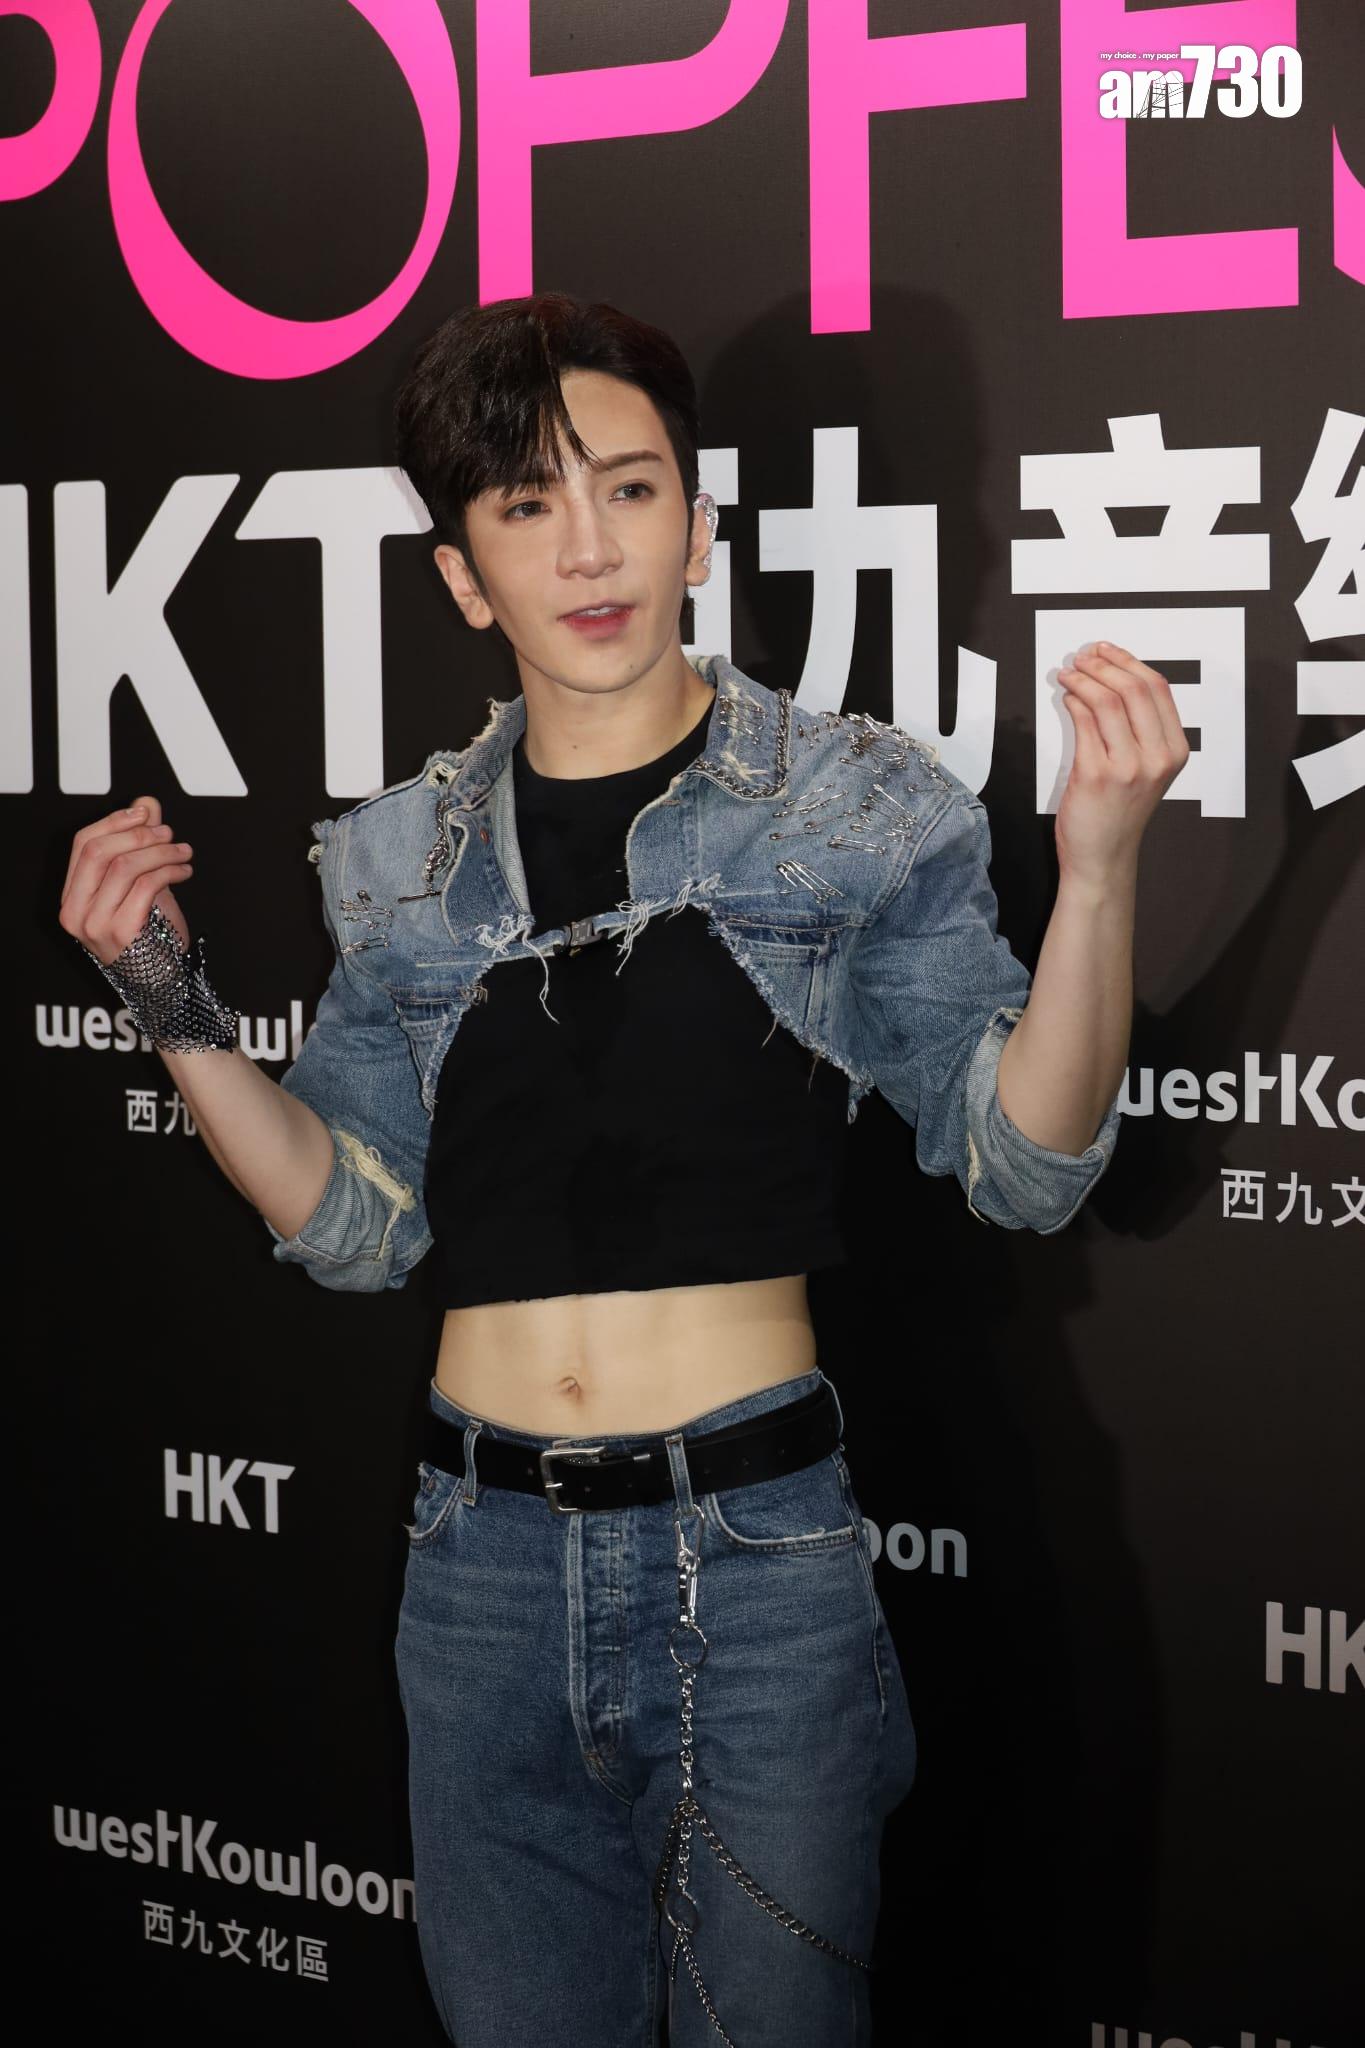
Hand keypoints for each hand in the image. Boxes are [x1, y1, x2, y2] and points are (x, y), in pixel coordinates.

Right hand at [59, 794, 194, 961]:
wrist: (163, 980)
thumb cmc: (149, 933)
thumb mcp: (142, 882)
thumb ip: (140, 843)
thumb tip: (145, 803)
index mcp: (72, 896)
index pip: (83, 844)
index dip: (114, 821)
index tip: (146, 813)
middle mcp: (75, 911)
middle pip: (99, 851)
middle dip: (139, 834)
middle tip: (169, 833)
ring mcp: (94, 924)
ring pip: (125, 866)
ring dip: (161, 851)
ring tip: (184, 852)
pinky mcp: (120, 932)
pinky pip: (145, 885)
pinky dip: (170, 870)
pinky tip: (185, 870)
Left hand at [1053, 642, 1189, 887]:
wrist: (1103, 857)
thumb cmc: (1119, 813)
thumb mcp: (1146, 769)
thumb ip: (1139, 729)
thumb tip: (1111, 680)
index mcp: (1174, 750)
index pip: (1158, 688)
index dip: (1128, 661)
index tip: (1106, 650)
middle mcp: (1157, 757)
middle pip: (1134, 688)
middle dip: (1103, 664)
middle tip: (1082, 657)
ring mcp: (1128, 766)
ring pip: (1106, 700)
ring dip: (1083, 679)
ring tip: (1069, 673)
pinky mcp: (1096, 774)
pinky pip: (1083, 722)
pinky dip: (1074, 701)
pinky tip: (1067, 697)